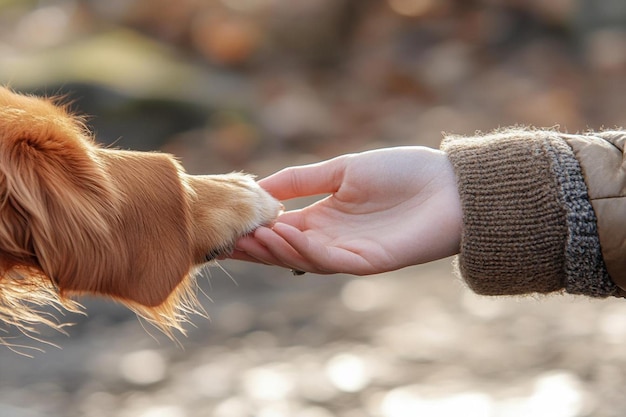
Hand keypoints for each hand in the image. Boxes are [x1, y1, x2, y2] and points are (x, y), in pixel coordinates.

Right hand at [230, 146, 461, 274]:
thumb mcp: (343, 169)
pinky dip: (305, 249)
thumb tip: (260, 186)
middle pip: (286, 248)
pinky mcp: (370, 262)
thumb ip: (303, 179)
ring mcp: (350, 252)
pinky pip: (331, 259)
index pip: (281, 228)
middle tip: (226, 238)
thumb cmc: (403, 172)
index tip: (225, 223)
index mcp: (325, 217)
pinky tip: (286, 233)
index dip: (254, 227)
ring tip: (250, 236)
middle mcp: (332, 238)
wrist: (450, 185)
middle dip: (256, 245)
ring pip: (303, 257)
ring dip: (275, 248)